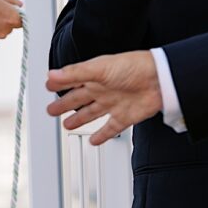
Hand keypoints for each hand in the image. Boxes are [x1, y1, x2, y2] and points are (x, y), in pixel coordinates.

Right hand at [46, 51, 162, 144]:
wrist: (159, 80)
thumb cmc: (133, 67)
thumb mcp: (99, 68)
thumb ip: (75, 73)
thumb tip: (52, 75)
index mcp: (95, 76)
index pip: (72, 81)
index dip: (60, 84)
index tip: (48, 87)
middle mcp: (103, 90)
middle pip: (78, 99)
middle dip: (64, 104)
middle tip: (51, 110)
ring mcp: (113, 104)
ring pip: (91, 114)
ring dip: (79, 119)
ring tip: (67, 124)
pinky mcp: (125, 117)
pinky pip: (110, 129)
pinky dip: (101, 135)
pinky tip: (93, 140)